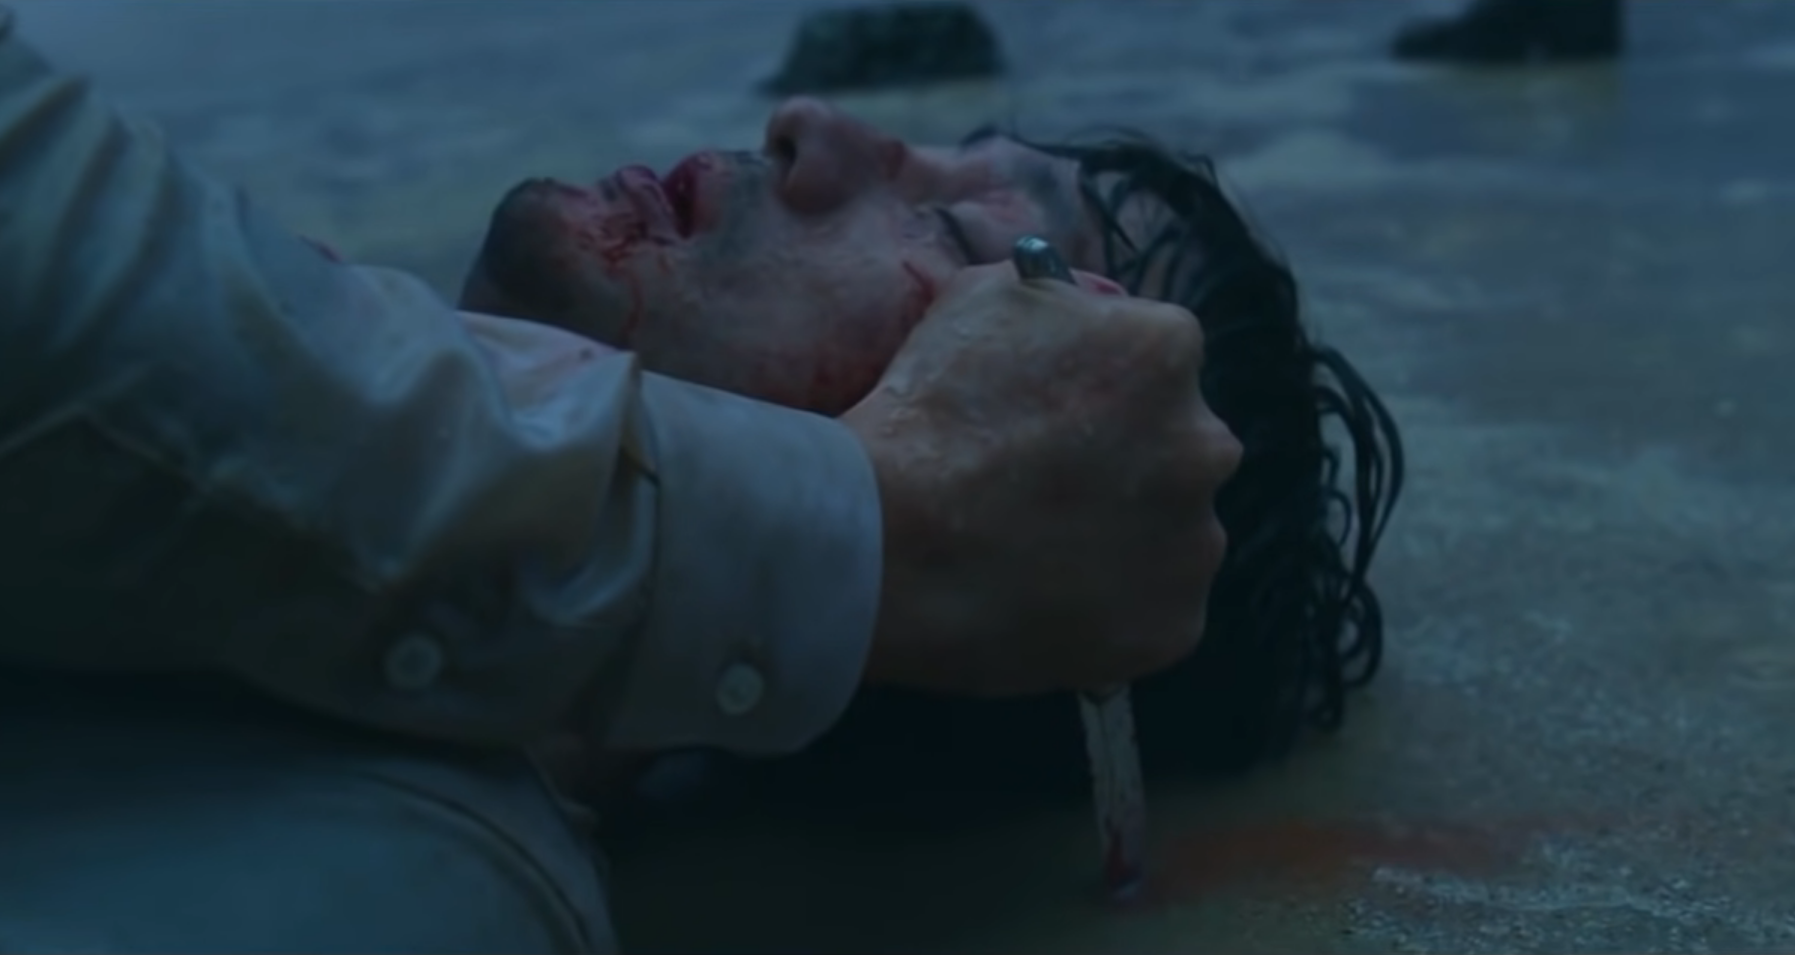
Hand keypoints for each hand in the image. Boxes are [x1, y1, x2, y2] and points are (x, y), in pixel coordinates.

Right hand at [841, 263, 1240, 696]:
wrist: (885, 544)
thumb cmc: (923, 413)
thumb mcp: (978, 298)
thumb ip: (1055, 292)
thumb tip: (1087, 307)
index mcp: (1166, 351)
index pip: (1154, 360)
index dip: (1099, 387)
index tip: (1052, 417)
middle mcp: (1205, 445)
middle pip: (1177, 448)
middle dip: (1128, 462)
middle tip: (1046, 489)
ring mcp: (1196, 544)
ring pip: (1172, 533)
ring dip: (1125, 536)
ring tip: (1039, 553)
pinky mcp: (1175, 627)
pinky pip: (1154, 611)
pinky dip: (1113, 609)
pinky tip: (1048, 601)